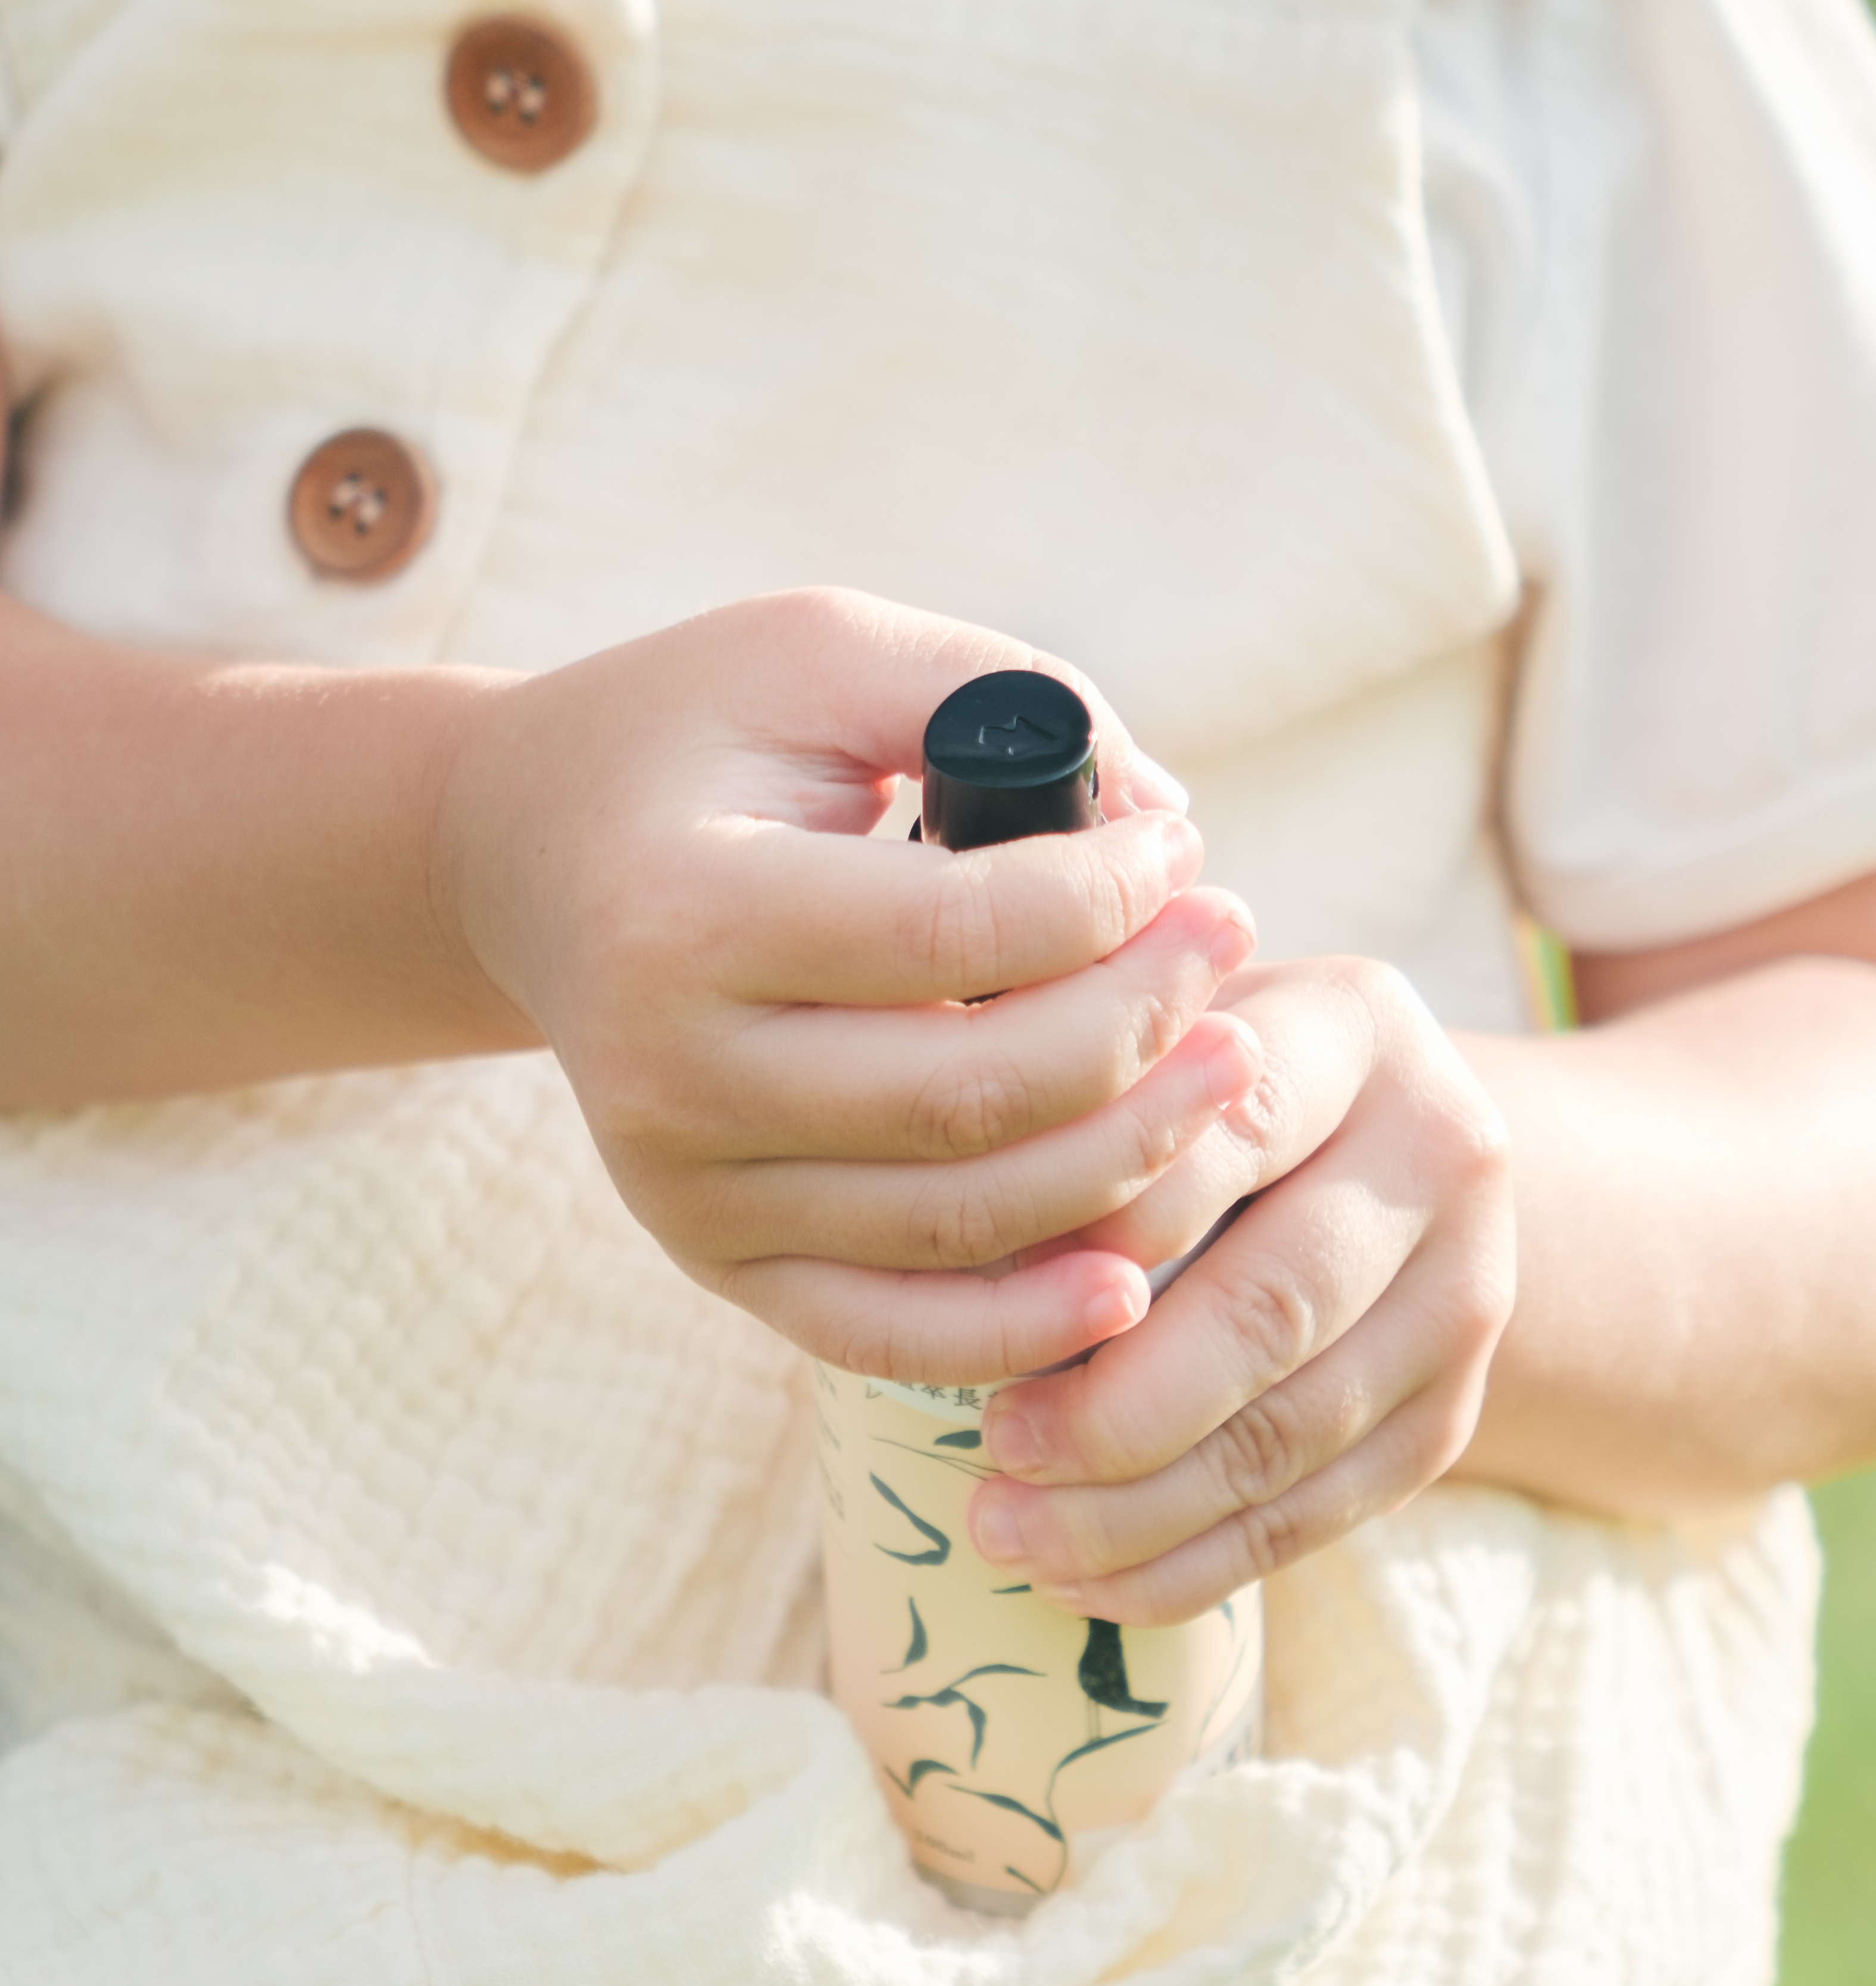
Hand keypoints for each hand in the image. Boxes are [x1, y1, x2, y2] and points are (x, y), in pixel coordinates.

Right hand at [439, 587, 1262, 1378]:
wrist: (532, 861)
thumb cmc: (699, 739)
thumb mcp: (827, 652)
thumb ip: (999, 697)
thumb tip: (1167, 827)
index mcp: (684, 911)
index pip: (956, 935)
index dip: (1110, 900)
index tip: (1181, 853)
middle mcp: (669, 1075)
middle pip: (975, 1097)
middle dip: (1146, 1030)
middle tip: (1233, 948)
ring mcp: (687, 1194)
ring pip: (962, 1224)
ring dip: (1128, 1161)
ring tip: (1226, 1072)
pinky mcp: (718, 1263)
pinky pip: (891, 1333)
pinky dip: (1020, 1327)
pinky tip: (1130, 1283)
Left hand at [963, 957, 1515, 1622]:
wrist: (1378, 1154)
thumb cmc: (1195, 1079)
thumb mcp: (1147, 1023)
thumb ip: (1062, 1051)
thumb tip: (927, 1145)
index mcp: (1354, 1023)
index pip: (1230, 1126)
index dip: (1104, 1223)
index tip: (979, 1286)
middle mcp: (1443, 1150)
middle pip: (1274, 1307)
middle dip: (1117, 1402)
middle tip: (995, 1446)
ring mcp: (1467, 1293)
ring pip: (1291, 1434)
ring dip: (1135, 1509)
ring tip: (1003, 1530)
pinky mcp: (1451, 1415)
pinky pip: (1317, 1517)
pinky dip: (1190, 1567)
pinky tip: (1077, 1578)